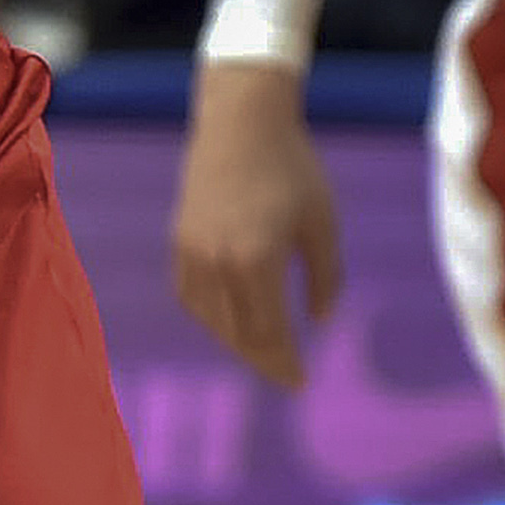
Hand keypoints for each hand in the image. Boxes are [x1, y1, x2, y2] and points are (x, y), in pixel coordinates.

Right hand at [165, 58, 343, 387]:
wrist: (241, 122)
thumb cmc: (292, 168)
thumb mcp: (321, 223)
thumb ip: (325, 277)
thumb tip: (320, 321)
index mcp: (256, 261)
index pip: (270, 332)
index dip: (286, 362)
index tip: (302, 382)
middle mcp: (217, 264)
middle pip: (238, 334)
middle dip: (264, 359)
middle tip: (286, 375)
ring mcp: (192, 254)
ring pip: (211, 320)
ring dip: (236, 341)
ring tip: (262, 350)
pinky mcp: (179, 243)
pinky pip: (191, 297)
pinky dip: (211, 317)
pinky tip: (230, 320)